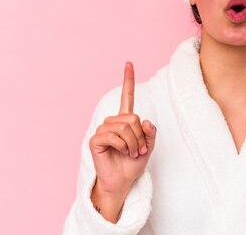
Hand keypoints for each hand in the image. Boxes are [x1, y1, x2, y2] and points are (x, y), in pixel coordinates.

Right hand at [89, 62, 156, 219]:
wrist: (122, 181)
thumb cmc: (133, 164)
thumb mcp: (148, 147)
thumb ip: (150, 133)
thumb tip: (145, 121)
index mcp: (125, 120)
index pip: (126, 97)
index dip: (128, 80)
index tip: (129, 63)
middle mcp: (113, 122)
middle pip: (132, 118)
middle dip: (140, 135)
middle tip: (138, 149)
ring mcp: (103, 130)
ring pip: (124, 127)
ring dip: (132, 143)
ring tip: (131, 153)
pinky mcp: (95, 139)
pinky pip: (113, 136)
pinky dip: (122, 146)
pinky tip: (121, 153)